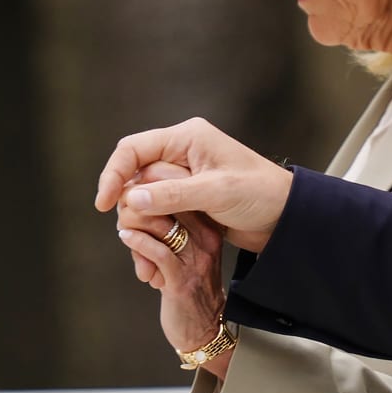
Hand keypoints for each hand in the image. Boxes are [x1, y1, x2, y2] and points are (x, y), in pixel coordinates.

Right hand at [96, 118, 292, 252]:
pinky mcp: (190, 198)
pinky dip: (154, 228)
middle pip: (135, 175)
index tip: (103, 204)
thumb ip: (173, 194)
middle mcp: (182, 153)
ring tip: (143, 252)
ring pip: (145, 196)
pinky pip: (160, 210)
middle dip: (128, 204)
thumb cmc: (261, 194)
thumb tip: (130, 199)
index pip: (133, 149)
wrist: (288, 217)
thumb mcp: (217, 193)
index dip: (113, 175)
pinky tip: (153, 253)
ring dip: (140, 222)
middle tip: (129, 233)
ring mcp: (186, 176)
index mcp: (186, 138)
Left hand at [116, 186, 230, 377]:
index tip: (133, 197)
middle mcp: (206, 237)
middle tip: (124, 213)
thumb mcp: (182, 247)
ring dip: (132, 222)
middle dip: (138, 203)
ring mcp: (196, 258)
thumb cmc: (185, 282)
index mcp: (208, 225)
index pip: (180, 189)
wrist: (203, 327)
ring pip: (159, 223)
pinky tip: (126, 238)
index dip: (149, 187)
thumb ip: (165, 223)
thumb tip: (131, 199)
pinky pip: (156, 251)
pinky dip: (136, 241)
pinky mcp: (181, 280)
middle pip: (168, 201)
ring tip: (123, 227)